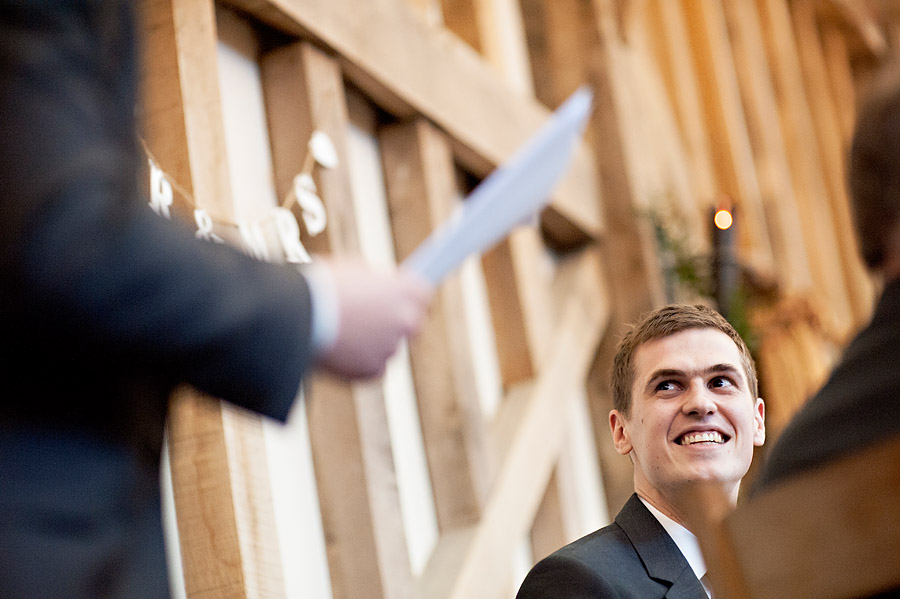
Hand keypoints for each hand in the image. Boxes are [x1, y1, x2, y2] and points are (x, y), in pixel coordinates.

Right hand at [315, 258, 432, 379]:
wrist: (296, 312)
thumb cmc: (322, 286)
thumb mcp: (356, 271)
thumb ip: (378, 285)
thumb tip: (383, 292)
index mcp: (407, 290)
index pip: (421, 296)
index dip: (407, 299)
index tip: (399, 302)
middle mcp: (406, 320)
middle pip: (411, 324)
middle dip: (394, 323)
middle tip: (371, 320)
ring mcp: (391, 347)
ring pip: (387, 347)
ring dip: (373, 343)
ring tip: (343, 333)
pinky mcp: (372, 370)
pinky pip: (372, 368)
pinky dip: (359, 363)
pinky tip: (340, 351)